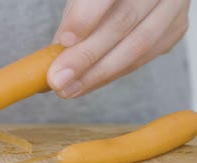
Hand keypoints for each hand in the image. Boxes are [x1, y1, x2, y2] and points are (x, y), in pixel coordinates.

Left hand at [47, 0, 189, 97]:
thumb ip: (74, 18)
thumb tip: (51, 57)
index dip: (86, 16)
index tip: (64, 40)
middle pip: (123, 21)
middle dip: (87, 56)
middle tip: (58, 79)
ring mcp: (173, 6)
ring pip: (139, 45)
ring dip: (99, 73)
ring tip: (68, 89)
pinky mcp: (175, 28)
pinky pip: (145, 57)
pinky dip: (114, 73)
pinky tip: (89, 83)